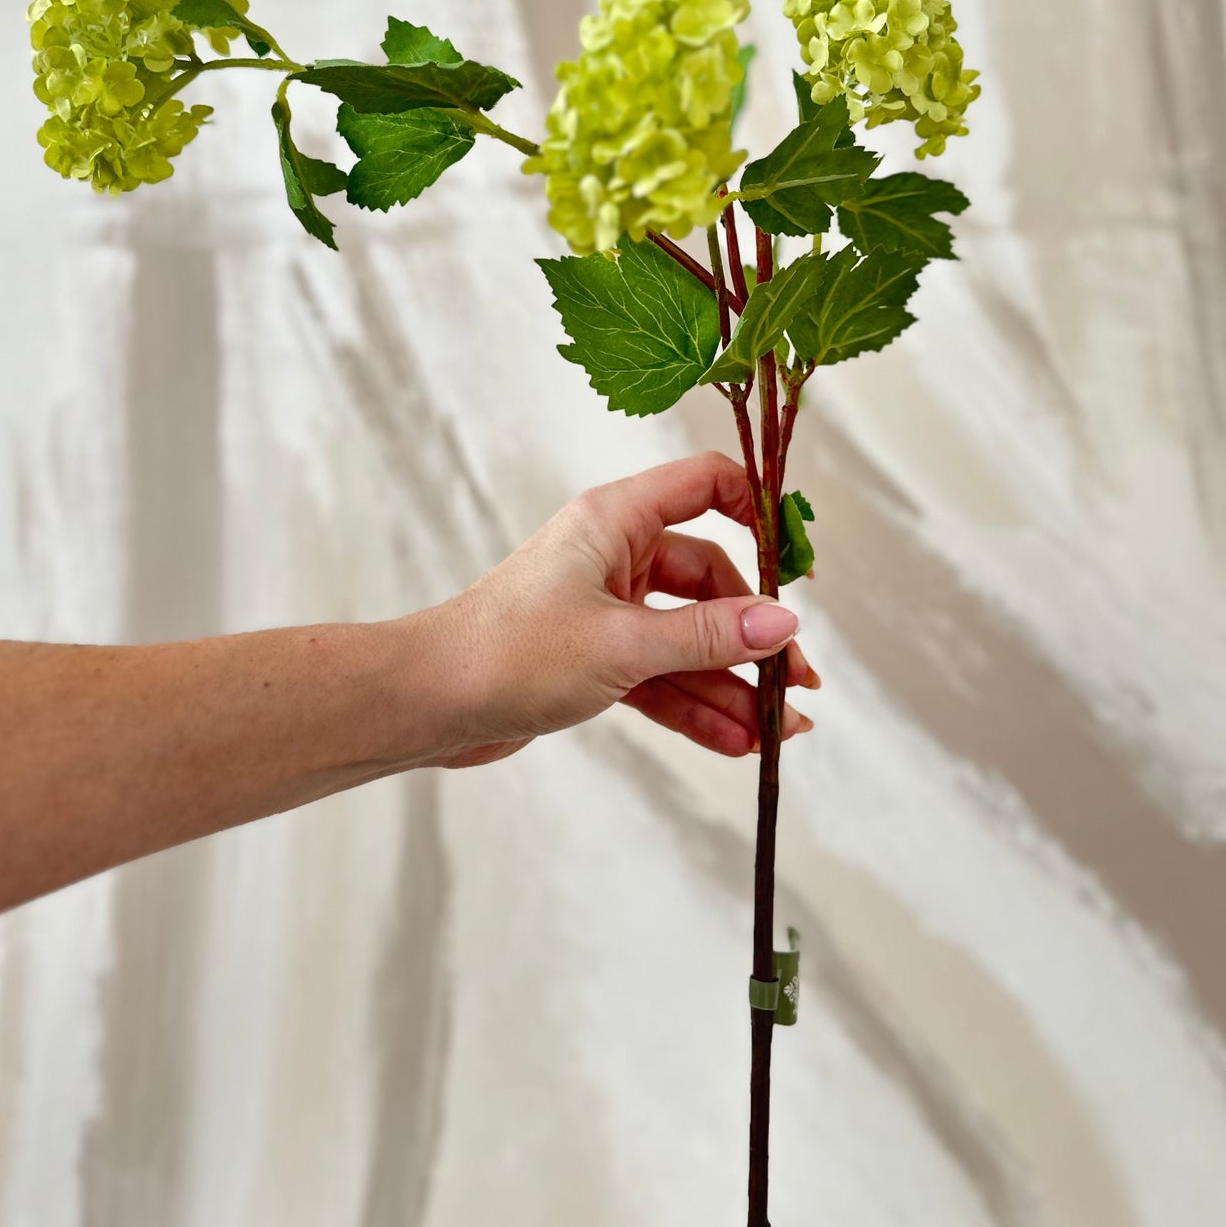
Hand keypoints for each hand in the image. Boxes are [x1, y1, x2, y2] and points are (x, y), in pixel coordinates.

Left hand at [415, 452, 817, 767]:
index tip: (799, 558)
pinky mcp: (592, 660)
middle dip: (752, 634)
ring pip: (687, 639)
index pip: (702, 485)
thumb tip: (783, 623)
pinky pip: (661, 677)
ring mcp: (603, 610)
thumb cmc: (507, 652)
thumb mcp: (622, 645)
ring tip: (777, 731)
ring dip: (731, 683)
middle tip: (795, 681)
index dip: (755, 509)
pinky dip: (696, 706)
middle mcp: (612, 557)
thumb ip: (706, 636)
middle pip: (707, 581)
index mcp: (614, 521)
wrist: (427, 705)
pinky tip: (736, 741)